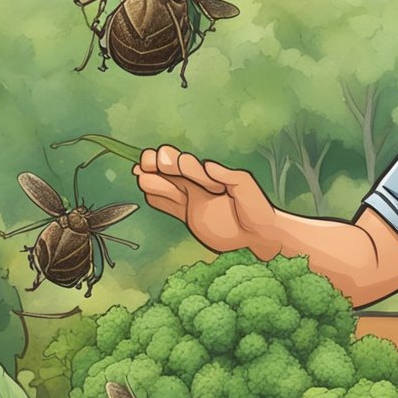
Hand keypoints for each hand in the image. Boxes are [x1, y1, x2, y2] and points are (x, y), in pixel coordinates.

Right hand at [134, 145, 279, 256]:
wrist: (258, 236)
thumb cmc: (257, 210)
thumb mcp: (247, 189)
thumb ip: (229, 176)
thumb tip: (208, 166)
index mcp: (211, 176)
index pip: (188, 165)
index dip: (178, 162)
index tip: (176, 164)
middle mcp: (199, 186)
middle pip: (172, 171)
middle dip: (158, 164)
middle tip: (146, 161)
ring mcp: (192, 201)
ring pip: (166, 187)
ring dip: (153, 180)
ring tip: (140, 174)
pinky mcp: (189, 217)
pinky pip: (169, 206)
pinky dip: (156, 198)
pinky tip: (145, 190)